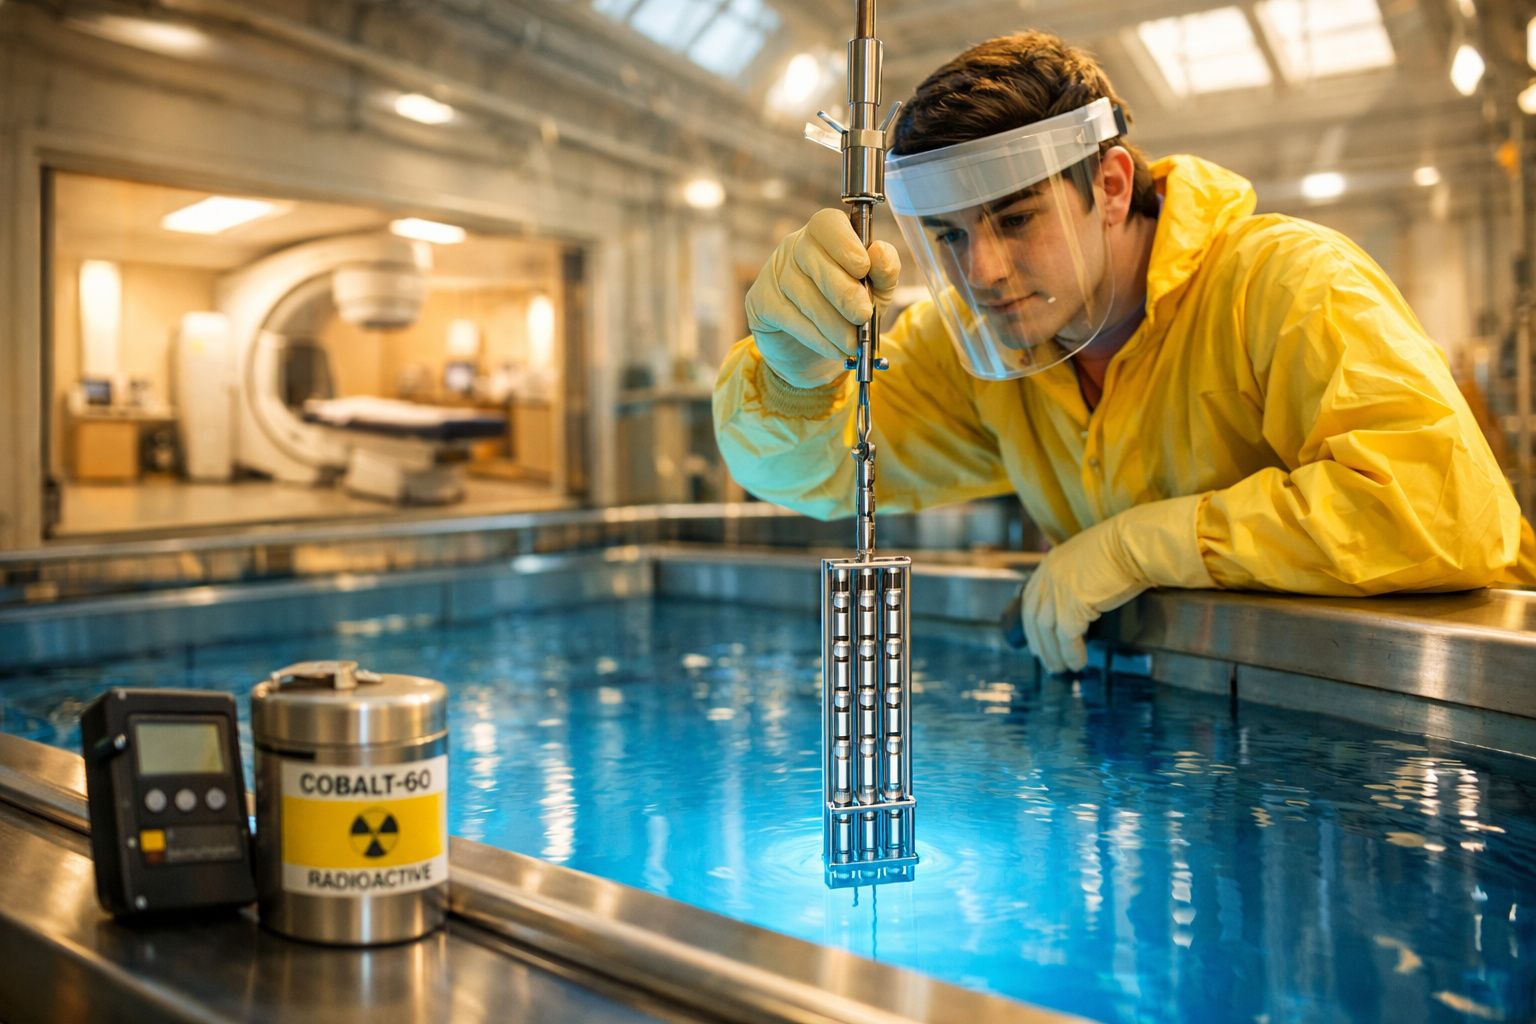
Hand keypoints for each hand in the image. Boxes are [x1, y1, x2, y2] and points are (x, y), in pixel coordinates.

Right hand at [745, 209, 900, 387]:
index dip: (845, 244)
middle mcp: (795, 246)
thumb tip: (879, 253)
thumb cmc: (847, 309)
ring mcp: (774, 272)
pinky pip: (789, 317)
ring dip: (833, 322)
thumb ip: (884, 271)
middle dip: (843, 291)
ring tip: (852, 343)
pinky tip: (833, 348)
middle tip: (863, 315)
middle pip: (813, 259)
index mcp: (826, 235)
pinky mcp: (760, 301)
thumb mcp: (876, 291)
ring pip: (803, 293)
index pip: (828, 224)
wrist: (811, 348)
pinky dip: (816, 336)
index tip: (863, 268)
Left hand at [1021, 496, 1213, 673]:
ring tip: (1061, 669)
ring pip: (1047, 631)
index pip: (1030, 598)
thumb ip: (1077, 577)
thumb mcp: (1090, 559)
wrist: (1135, 543)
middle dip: (1039, 643)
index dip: (1031, 623)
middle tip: (1047, 662)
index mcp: (1051, 563)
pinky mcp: (1073, 604)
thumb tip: (1080, 602)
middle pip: (1033, 618)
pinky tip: (1078, 664)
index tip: (1035, 640)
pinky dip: (1071, 653)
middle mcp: (1049, 576)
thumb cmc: (1125, 549)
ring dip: (1053, 653)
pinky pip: (1067, 637)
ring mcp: (1058, 590)